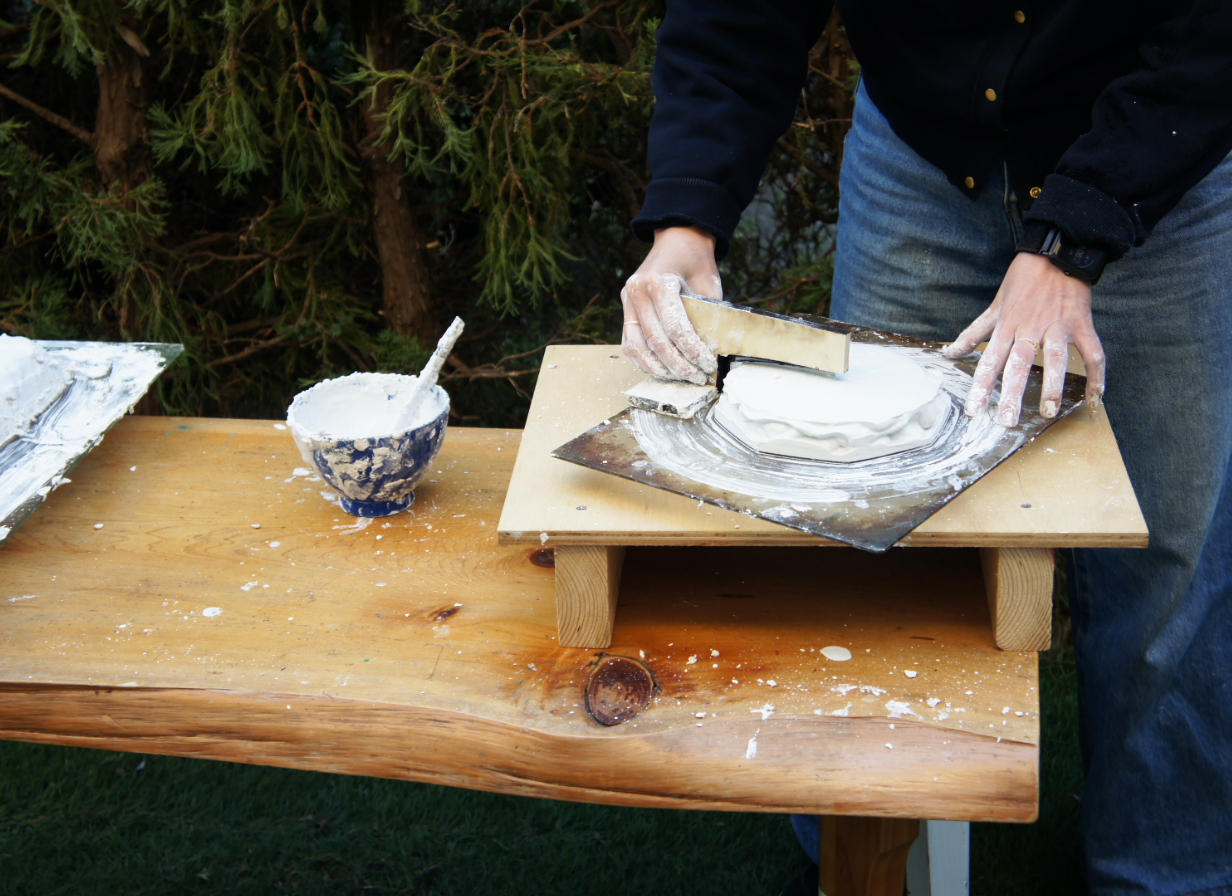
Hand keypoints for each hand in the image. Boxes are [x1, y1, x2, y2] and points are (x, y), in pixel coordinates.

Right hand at [620, 226, 721, 384]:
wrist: (676, 241)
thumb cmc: (695, 261)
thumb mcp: (708, 284)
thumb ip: (708, 315)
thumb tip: (715, 351)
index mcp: (658, 281)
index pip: (674, 326)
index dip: (692, 350)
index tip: (708, 364)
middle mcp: (637, 291)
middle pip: (655, 341)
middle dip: (678, 364)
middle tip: (697, 377)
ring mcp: (627, 300)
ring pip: (636, 347)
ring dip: (659, 368)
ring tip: (680, 377)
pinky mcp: (625, 309)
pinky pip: (629, 343)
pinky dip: (644, 361)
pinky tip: (662, 370)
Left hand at [943, 252, 1105, 426]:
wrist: (1057, 253)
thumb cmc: (1022, 281)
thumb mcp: (994, 306)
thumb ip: (973, 333)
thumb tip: (948, 353)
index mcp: (1007, 326)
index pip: (990, 361)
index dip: (981, 386)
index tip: (975, 410)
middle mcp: (1030, 328)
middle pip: (1019, 364)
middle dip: (1012, 393)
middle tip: (1007, 420)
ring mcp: (1058, 326)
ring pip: (1056, 358)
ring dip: (1052, 386)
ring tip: (1048, 411)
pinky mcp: (1082, 323)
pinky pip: (1093, 352)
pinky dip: (1097, 375)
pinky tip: (1095, 398)